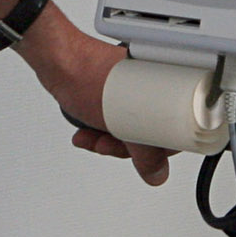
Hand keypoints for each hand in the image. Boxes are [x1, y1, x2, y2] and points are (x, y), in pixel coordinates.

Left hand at [26, 17, 171, 186]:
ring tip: (94, 138)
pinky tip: (88, 131)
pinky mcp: (116, 93)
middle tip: (109, 145)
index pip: (176, 130)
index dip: (158, 149)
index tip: (142, 157)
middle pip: (151, 133)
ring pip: (130, 128)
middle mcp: (153, 87)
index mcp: (166, 88)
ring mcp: (134, 90)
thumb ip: (143, 156)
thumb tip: (157, 174)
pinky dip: (102, 129)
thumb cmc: (88, 75)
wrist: (59, 62)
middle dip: (126, 146)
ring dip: (110, 140)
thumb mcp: (121, 125)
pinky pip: (115, 120)